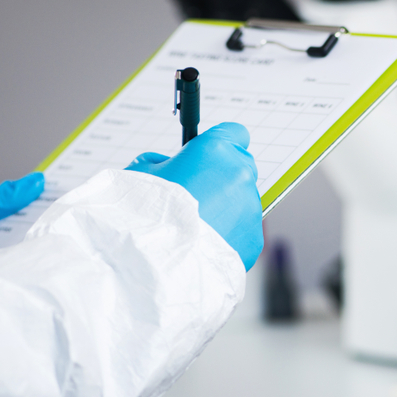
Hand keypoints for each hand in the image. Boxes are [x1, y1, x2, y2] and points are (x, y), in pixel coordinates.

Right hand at [126, 122, 263, 270]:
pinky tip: (202, 245)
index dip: (220, 145)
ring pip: (243, 202)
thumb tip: (167, 165)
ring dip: (225, 209)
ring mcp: (251, 207)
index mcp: (215, 150)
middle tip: (195, 196)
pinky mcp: (254, 237)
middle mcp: (239, 174)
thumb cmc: (144, 215)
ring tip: (194, 228)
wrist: (154, 263)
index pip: (234, 133)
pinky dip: (229, 235)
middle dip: (222, 178)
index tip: (208, 157)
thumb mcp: (141, 172)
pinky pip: (243, 230)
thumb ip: (162, 163)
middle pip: (240, 168)